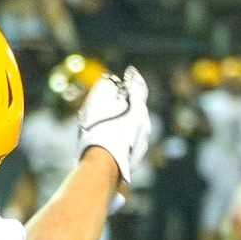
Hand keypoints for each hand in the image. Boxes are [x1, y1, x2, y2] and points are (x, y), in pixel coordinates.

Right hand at [77, 66, 149, 182]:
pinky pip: (129, 141)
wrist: (103, 167)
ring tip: (109, 121)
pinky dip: (122, 136)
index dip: (133, 78)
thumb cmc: (99, 135)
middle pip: (137, 109)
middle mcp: (144, 126)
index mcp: (138, 110)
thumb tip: (106, 83)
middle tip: (116, 97)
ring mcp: (141, 144)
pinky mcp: (135, 158)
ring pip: (134, 126)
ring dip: (124, 121)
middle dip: (127, 102)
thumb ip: (102, 90)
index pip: (139, 88)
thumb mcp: (96, 106)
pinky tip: (110, 140)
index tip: (130, 72)